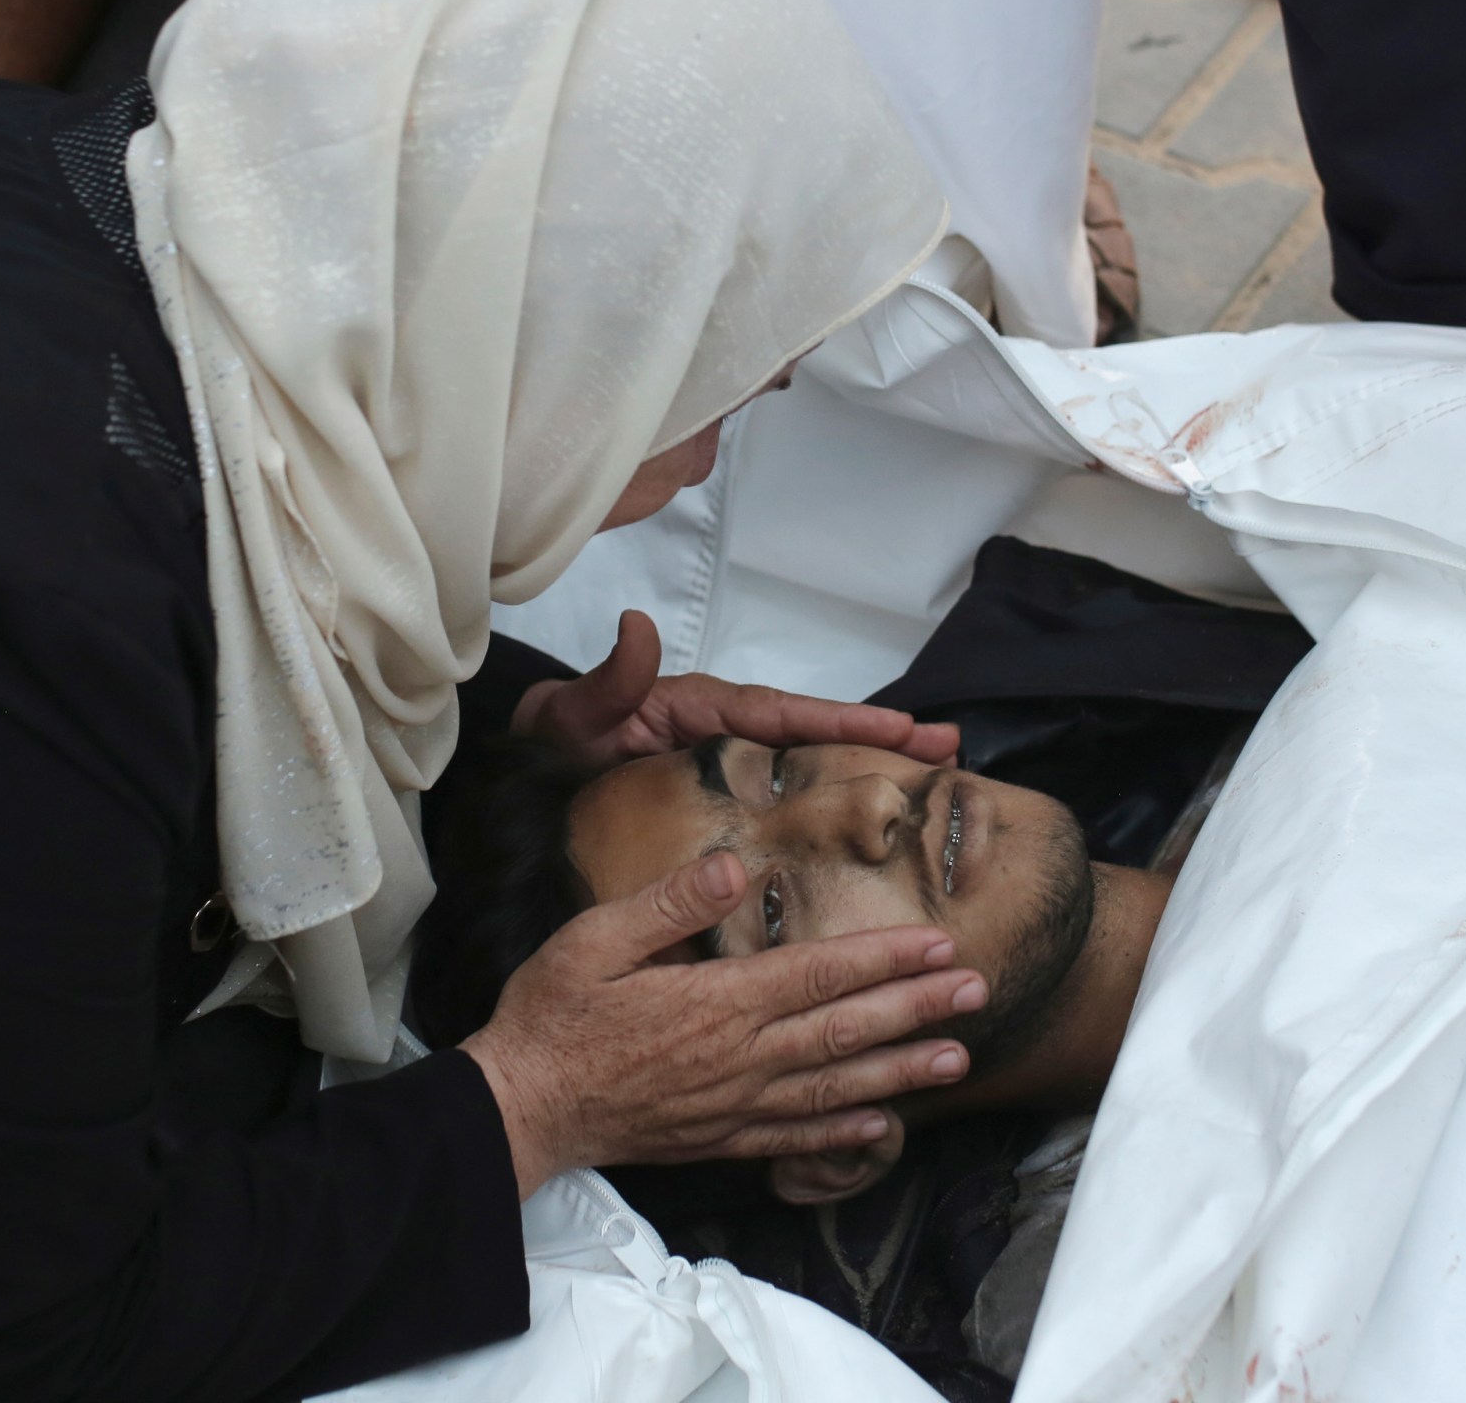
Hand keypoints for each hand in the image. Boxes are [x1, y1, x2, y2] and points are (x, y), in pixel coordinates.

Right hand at [459, 852, 985, 1197]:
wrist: (520, 1106)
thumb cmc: (551, 1016)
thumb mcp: (592, 939)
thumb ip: (667, 903)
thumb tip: (733, 868)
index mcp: (713, 1001)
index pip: (817, 973)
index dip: (883, 958)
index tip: (937, 943)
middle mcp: (738, 1057)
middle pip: (845, 1029)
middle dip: (917, 1007)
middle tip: (977, 989)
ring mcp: (734, 1104)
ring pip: (836, 1086)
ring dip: (901, 1070)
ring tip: (958, 1056)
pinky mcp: (720, 1138)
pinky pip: (797, 1137)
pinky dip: (846, 1133)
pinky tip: (883, 1126)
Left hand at [512, 611, 957, 770]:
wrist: (518, 787)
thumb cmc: (548, 741)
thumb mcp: (570, 713)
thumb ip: (607, 682)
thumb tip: (636, 630)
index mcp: (697, 709)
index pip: (778, 712)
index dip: (840, 717)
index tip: (900, 726)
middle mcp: (720, 735)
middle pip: (810, 735)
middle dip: (878, 739)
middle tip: (947, 749)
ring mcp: (722, 771)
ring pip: (804, 768)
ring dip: (863, 771)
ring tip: (931, 779)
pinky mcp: (715, 804)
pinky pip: (778, 804)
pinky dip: (822, 808)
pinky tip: (861, 834)